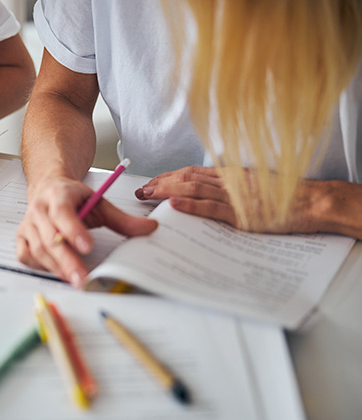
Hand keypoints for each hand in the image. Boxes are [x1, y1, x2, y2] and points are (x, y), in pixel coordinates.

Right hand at [17, 176, 157, 287]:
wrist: (49, 188)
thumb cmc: (73, 197)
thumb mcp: (99, 202)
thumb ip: (122, 219)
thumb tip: (149, 228)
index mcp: (58, 195)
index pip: (63, 213)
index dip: (73, 230)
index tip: (87, 247)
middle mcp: (39, 210)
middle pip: (50, 239)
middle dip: (67, 261)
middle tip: (83, 279)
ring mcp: (28, 225)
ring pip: (38, 251)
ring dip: (57, 268)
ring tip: (76, 280)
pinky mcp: (22, 237)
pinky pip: (26, 256)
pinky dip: (40, 266)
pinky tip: (56, 271)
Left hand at [134, 165, 330, 233]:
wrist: (313, 202)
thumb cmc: (285, 198)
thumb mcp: (252, 188)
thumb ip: (230, 189)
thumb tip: (208, 193)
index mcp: (231, 175)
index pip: (192, 172)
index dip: (168, 176)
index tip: (151, 181)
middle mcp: (229, 181)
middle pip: (187, 178)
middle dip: (160, 183)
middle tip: (140, 191)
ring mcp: (234, 197)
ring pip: (194, 190)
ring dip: (167, 192)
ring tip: (147, 195)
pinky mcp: (242, 214)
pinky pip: (212, 208)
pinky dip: (191, 206)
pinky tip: (174, 206)